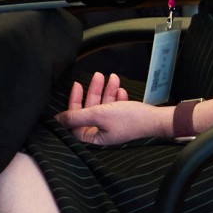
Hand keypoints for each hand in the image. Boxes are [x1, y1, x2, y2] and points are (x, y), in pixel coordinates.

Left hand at [58, 74, 172, 145]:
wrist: (156, 119)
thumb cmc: (128, 119)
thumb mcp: (98, 114)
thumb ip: (76, 116)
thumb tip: (56, 120)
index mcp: (94, 136)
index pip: (75, 120)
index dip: (74, 102)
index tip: (77, 86)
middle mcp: (102, 132)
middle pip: (90, 109)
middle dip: (94, 91)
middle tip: (97, 75)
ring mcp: (113, 126)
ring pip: (103, 105)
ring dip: (106, 90)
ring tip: (112, 77)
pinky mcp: (123, 119)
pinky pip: (115, 106)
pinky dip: (116, 97)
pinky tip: (121, 89)